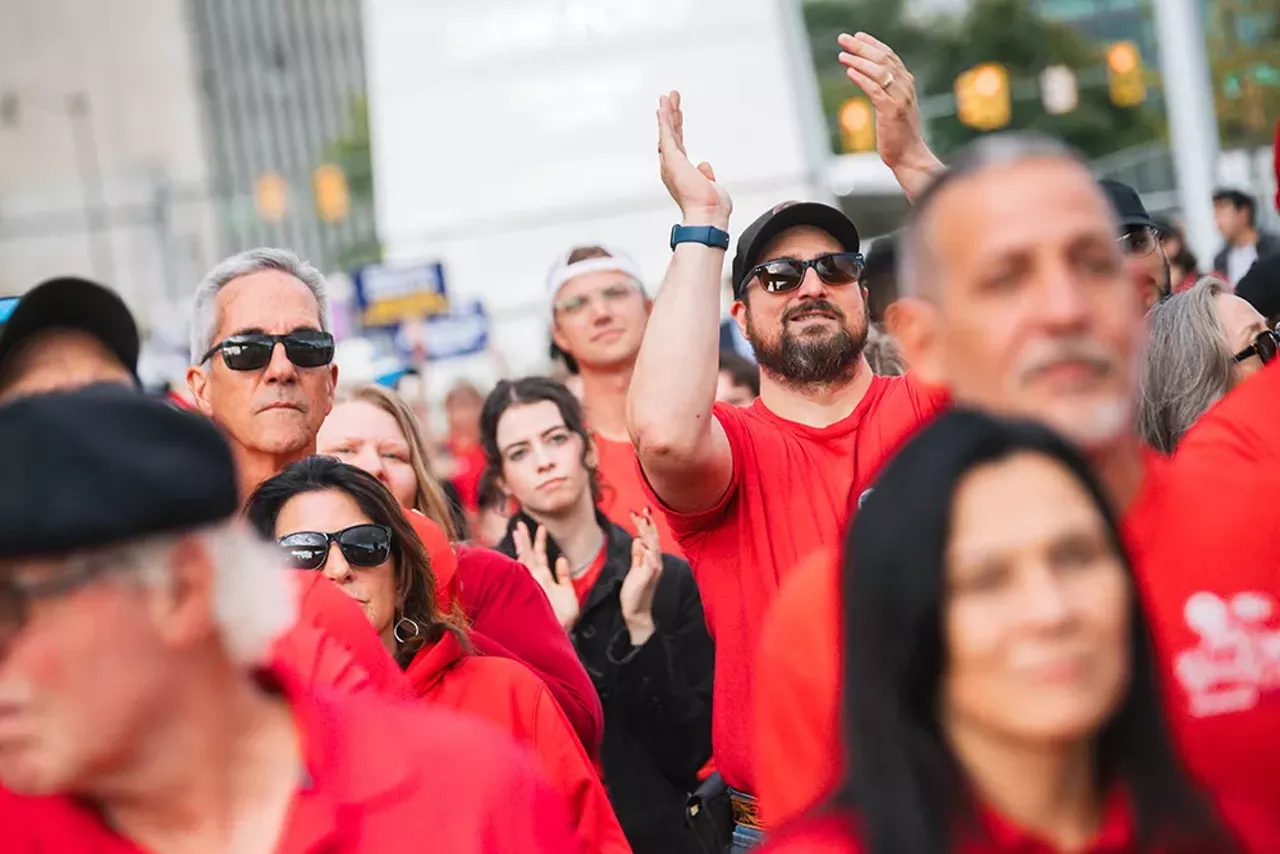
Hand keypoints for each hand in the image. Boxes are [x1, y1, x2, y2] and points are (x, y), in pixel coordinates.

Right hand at [513, 522, 579, 631]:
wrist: (557, 633)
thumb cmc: (563, 619)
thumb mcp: (569, 594)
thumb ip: (564, 576)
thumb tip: (561, 558)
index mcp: (544, 579)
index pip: (539, 557)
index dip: (539, 542)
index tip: (541, 527)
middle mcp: (535, 579)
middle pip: (528, 554)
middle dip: (525, 538)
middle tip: (520, 523)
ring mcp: (532, 581)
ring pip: (525, 557)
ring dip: (523, 542)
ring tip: (519, 528)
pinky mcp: (532, 585)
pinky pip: (526, 568)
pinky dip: (524, 556)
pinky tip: (521, 544)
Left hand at [620, 510, 663, 645]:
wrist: (637, 612)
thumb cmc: (635, 592)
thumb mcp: (635, 569)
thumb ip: (637, 555)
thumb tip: (638, 540)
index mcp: (652, 560)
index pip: (650, 538)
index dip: (645, 524)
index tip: (639, 511)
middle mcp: (656, 563)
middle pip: (653, 539)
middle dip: (647, 524)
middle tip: (641, 510)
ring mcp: (653, 570)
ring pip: (653, 548)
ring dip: (648, 533)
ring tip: (642, 520)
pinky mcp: (648, 578)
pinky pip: (650, 563)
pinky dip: (648, 553)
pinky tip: (643, 544)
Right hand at [657, 90, 731, 226]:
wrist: (707, 217)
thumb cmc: (710, 209)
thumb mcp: (711, 187)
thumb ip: (706, 175)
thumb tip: (704, 166)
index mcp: (681, 173)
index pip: (678, 146)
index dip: (676, 129)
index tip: (676, 115)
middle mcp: (672, 167)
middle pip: (670, 136)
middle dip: (671, 116)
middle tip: (670, 99)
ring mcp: (671, 163)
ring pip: (667, 132)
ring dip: (667, 113)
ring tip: (666, 96)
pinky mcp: (672, 159)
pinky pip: (667, 134)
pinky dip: (664, 119)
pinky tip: (663, 105)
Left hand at [836, 33, 940, 180]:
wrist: (909, 155)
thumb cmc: (899, 133)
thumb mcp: (894, 105)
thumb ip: (885, 89)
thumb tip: (865, 75)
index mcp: (906, 83)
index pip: (890, 56)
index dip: (873, 44)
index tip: (857, 35)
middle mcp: (905, 87)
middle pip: (882, 59)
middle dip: (861, 47)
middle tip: (843, 38)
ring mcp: (900, 99)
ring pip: (878, 72)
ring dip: (858, 61)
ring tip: (842, 55)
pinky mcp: (891, 111)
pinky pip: (875, 90)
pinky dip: (862, 79)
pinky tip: (849, 72)